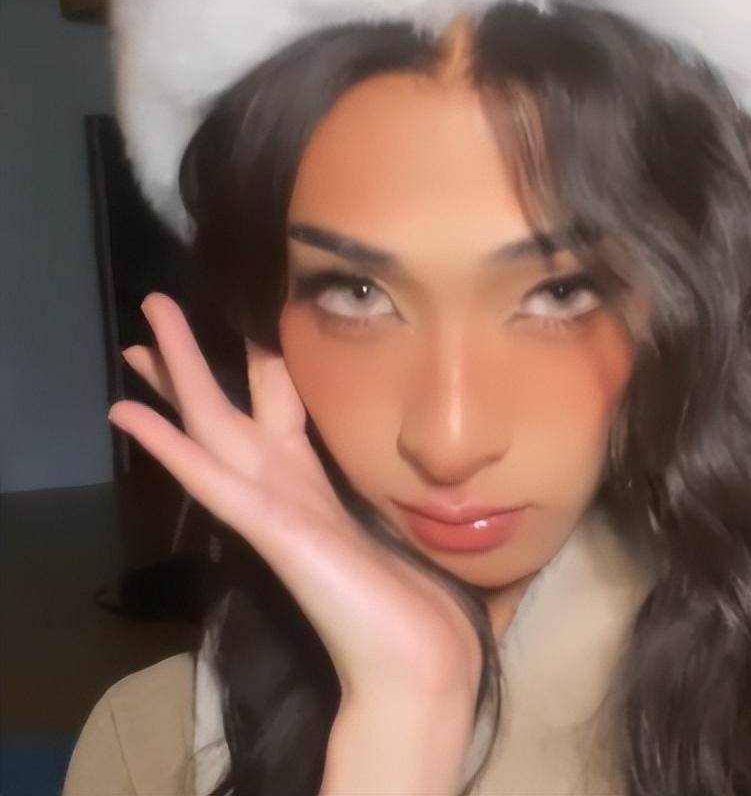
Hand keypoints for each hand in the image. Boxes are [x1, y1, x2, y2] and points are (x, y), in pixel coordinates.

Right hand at [110, 293, 480, 787]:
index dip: (248, 359)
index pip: (270, 402)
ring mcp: (271, 504)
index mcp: (310, 479)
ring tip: (134, 338)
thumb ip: (361, 487)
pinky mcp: (271, 528)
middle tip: (154, 308)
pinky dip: (170, 446)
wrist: (409, 653)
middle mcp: (283, 483)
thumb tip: (382, 457)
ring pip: (211, 427)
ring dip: (176, 378)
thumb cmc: (405, 590)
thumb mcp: (382, 517)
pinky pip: (211, 476)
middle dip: (192, 359)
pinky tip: (130, 417)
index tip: (231, 322)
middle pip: (228, 406)